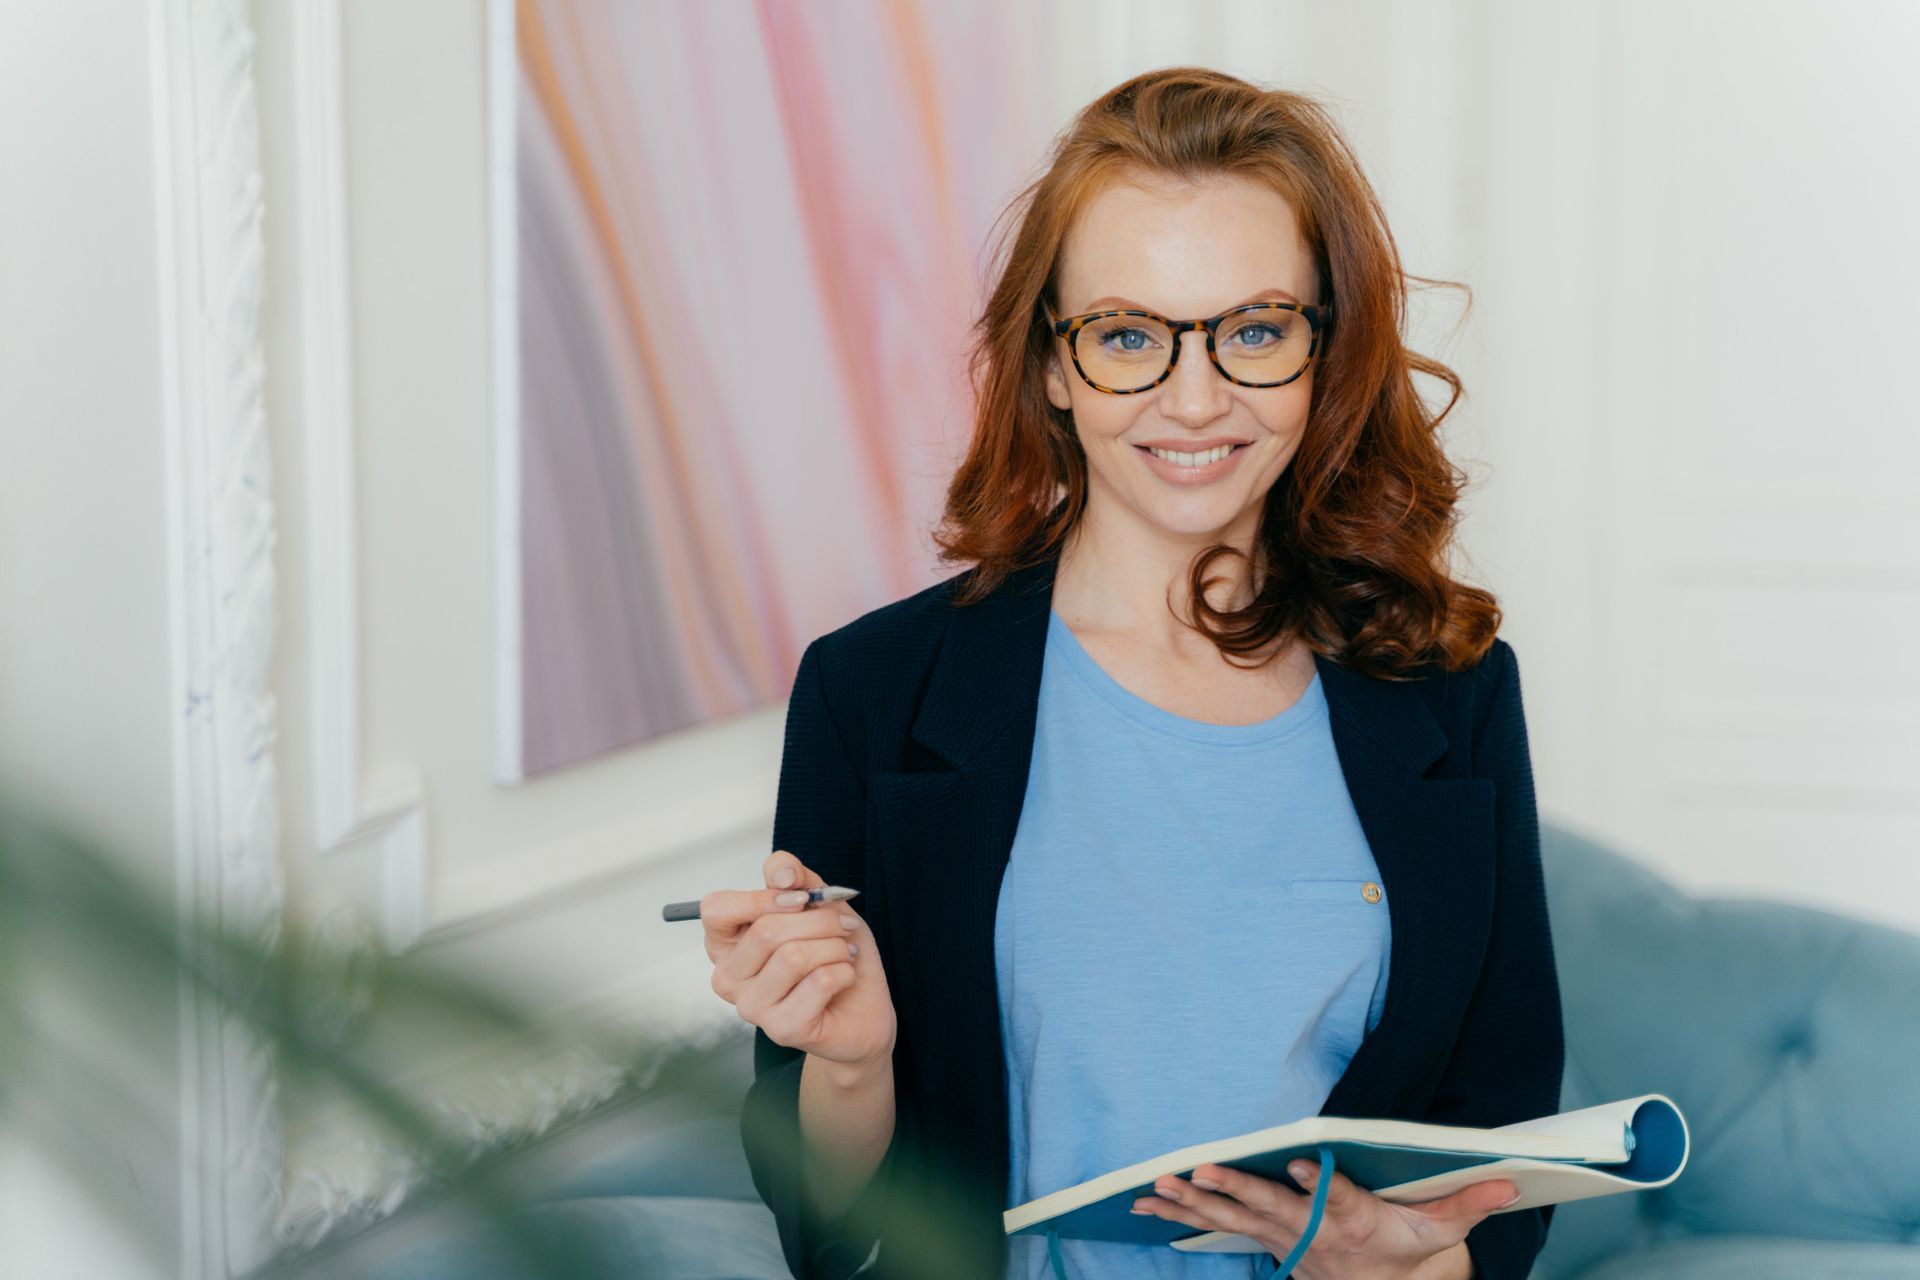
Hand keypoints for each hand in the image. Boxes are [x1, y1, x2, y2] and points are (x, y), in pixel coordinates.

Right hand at [703, 850, 895, 1075]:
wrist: (863, 1006)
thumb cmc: (833, 952)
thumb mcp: (816, 902)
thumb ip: (794, 877)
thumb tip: (783, 875)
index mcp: (726, 943)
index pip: (717, 909)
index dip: (763, 897)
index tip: (802, 897)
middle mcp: (728, 977)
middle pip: (766, 931)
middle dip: (819, 920)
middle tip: (844, 926)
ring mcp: (751, 1007)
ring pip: (794, 956)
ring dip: (835, 947)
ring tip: (844, 954)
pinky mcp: (781, 1029)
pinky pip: (819, 982)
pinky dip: (844, 971)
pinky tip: (844, 978)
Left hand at [1129, 1157, 1515, 1279]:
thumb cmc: (1410, 1251)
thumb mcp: (1442, 1230)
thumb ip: (1469, 1202)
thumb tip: (1511, 1178)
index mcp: (1357, 1225)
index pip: (1340, 1202)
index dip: (1322, 1186)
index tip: (1304, 1166)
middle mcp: (1313, 1235)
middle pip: (1269, 1210)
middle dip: (1232, 1189)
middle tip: (1198, 1171)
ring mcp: (1284, 1240)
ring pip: (1234, 1218)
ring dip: (1193, 1202)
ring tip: (1156, 1186)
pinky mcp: (1266, 1240)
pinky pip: (1218, 1226)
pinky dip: (1181, 1215)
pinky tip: (1146, 1203)